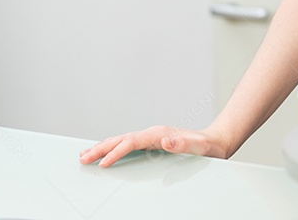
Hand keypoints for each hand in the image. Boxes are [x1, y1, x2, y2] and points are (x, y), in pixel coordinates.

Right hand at [79, 125, 229, 167]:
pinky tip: (107, 154)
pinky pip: (127, 145)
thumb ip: (181, 143)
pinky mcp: (153, 143)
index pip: (131, 142)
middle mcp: (153, 133)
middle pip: (121, 139)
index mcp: (159, 134)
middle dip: (101, 148)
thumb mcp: (198, 147)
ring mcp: (152, 137)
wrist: (215, 142)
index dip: (116, 152)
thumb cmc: (207, 147)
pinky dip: (113, 149)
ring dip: (103, 147)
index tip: (103, 163)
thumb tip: (165, 139)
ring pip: (122, 141)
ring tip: (84, 155)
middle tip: (82, 158)